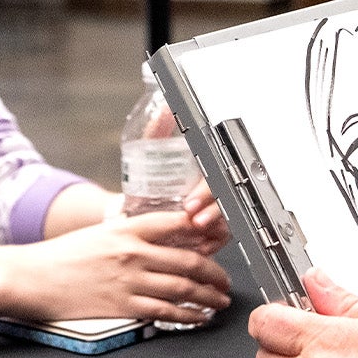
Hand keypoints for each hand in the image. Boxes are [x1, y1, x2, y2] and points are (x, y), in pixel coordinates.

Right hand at [2, 212, 233, 326]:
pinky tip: (198, 317)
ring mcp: (129, 280)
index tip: (217, 242)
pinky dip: (189, 315)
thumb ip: (128, 234)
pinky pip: (166, 311)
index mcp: (126, 229)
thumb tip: (157, 238)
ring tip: (219, 301)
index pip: (176, 224)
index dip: (203, 233)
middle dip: (216, 274)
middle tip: (226, 281)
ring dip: (208, 296)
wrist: (31, 277)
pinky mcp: (123, 305)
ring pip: (184, 287)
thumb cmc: (61, 257)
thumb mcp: (98, 234)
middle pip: (189, 260)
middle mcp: (132, 252)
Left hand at [103, 107, 231, 253]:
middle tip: (192, 216)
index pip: (217, 176)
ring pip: (226, 223)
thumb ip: (157, 133)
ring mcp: (210, 216)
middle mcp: (211, 194)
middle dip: (212, 210)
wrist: (131, 213)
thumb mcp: (147, 156)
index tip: (190, 201)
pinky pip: (217, 243)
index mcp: (202, 172)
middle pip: (226, 201)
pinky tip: (197, 248)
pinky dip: (209, 246)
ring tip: (196, 233)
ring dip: (214, 229)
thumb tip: (164, 110)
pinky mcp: (207, 237)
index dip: (207, 190)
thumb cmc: (143, 184)